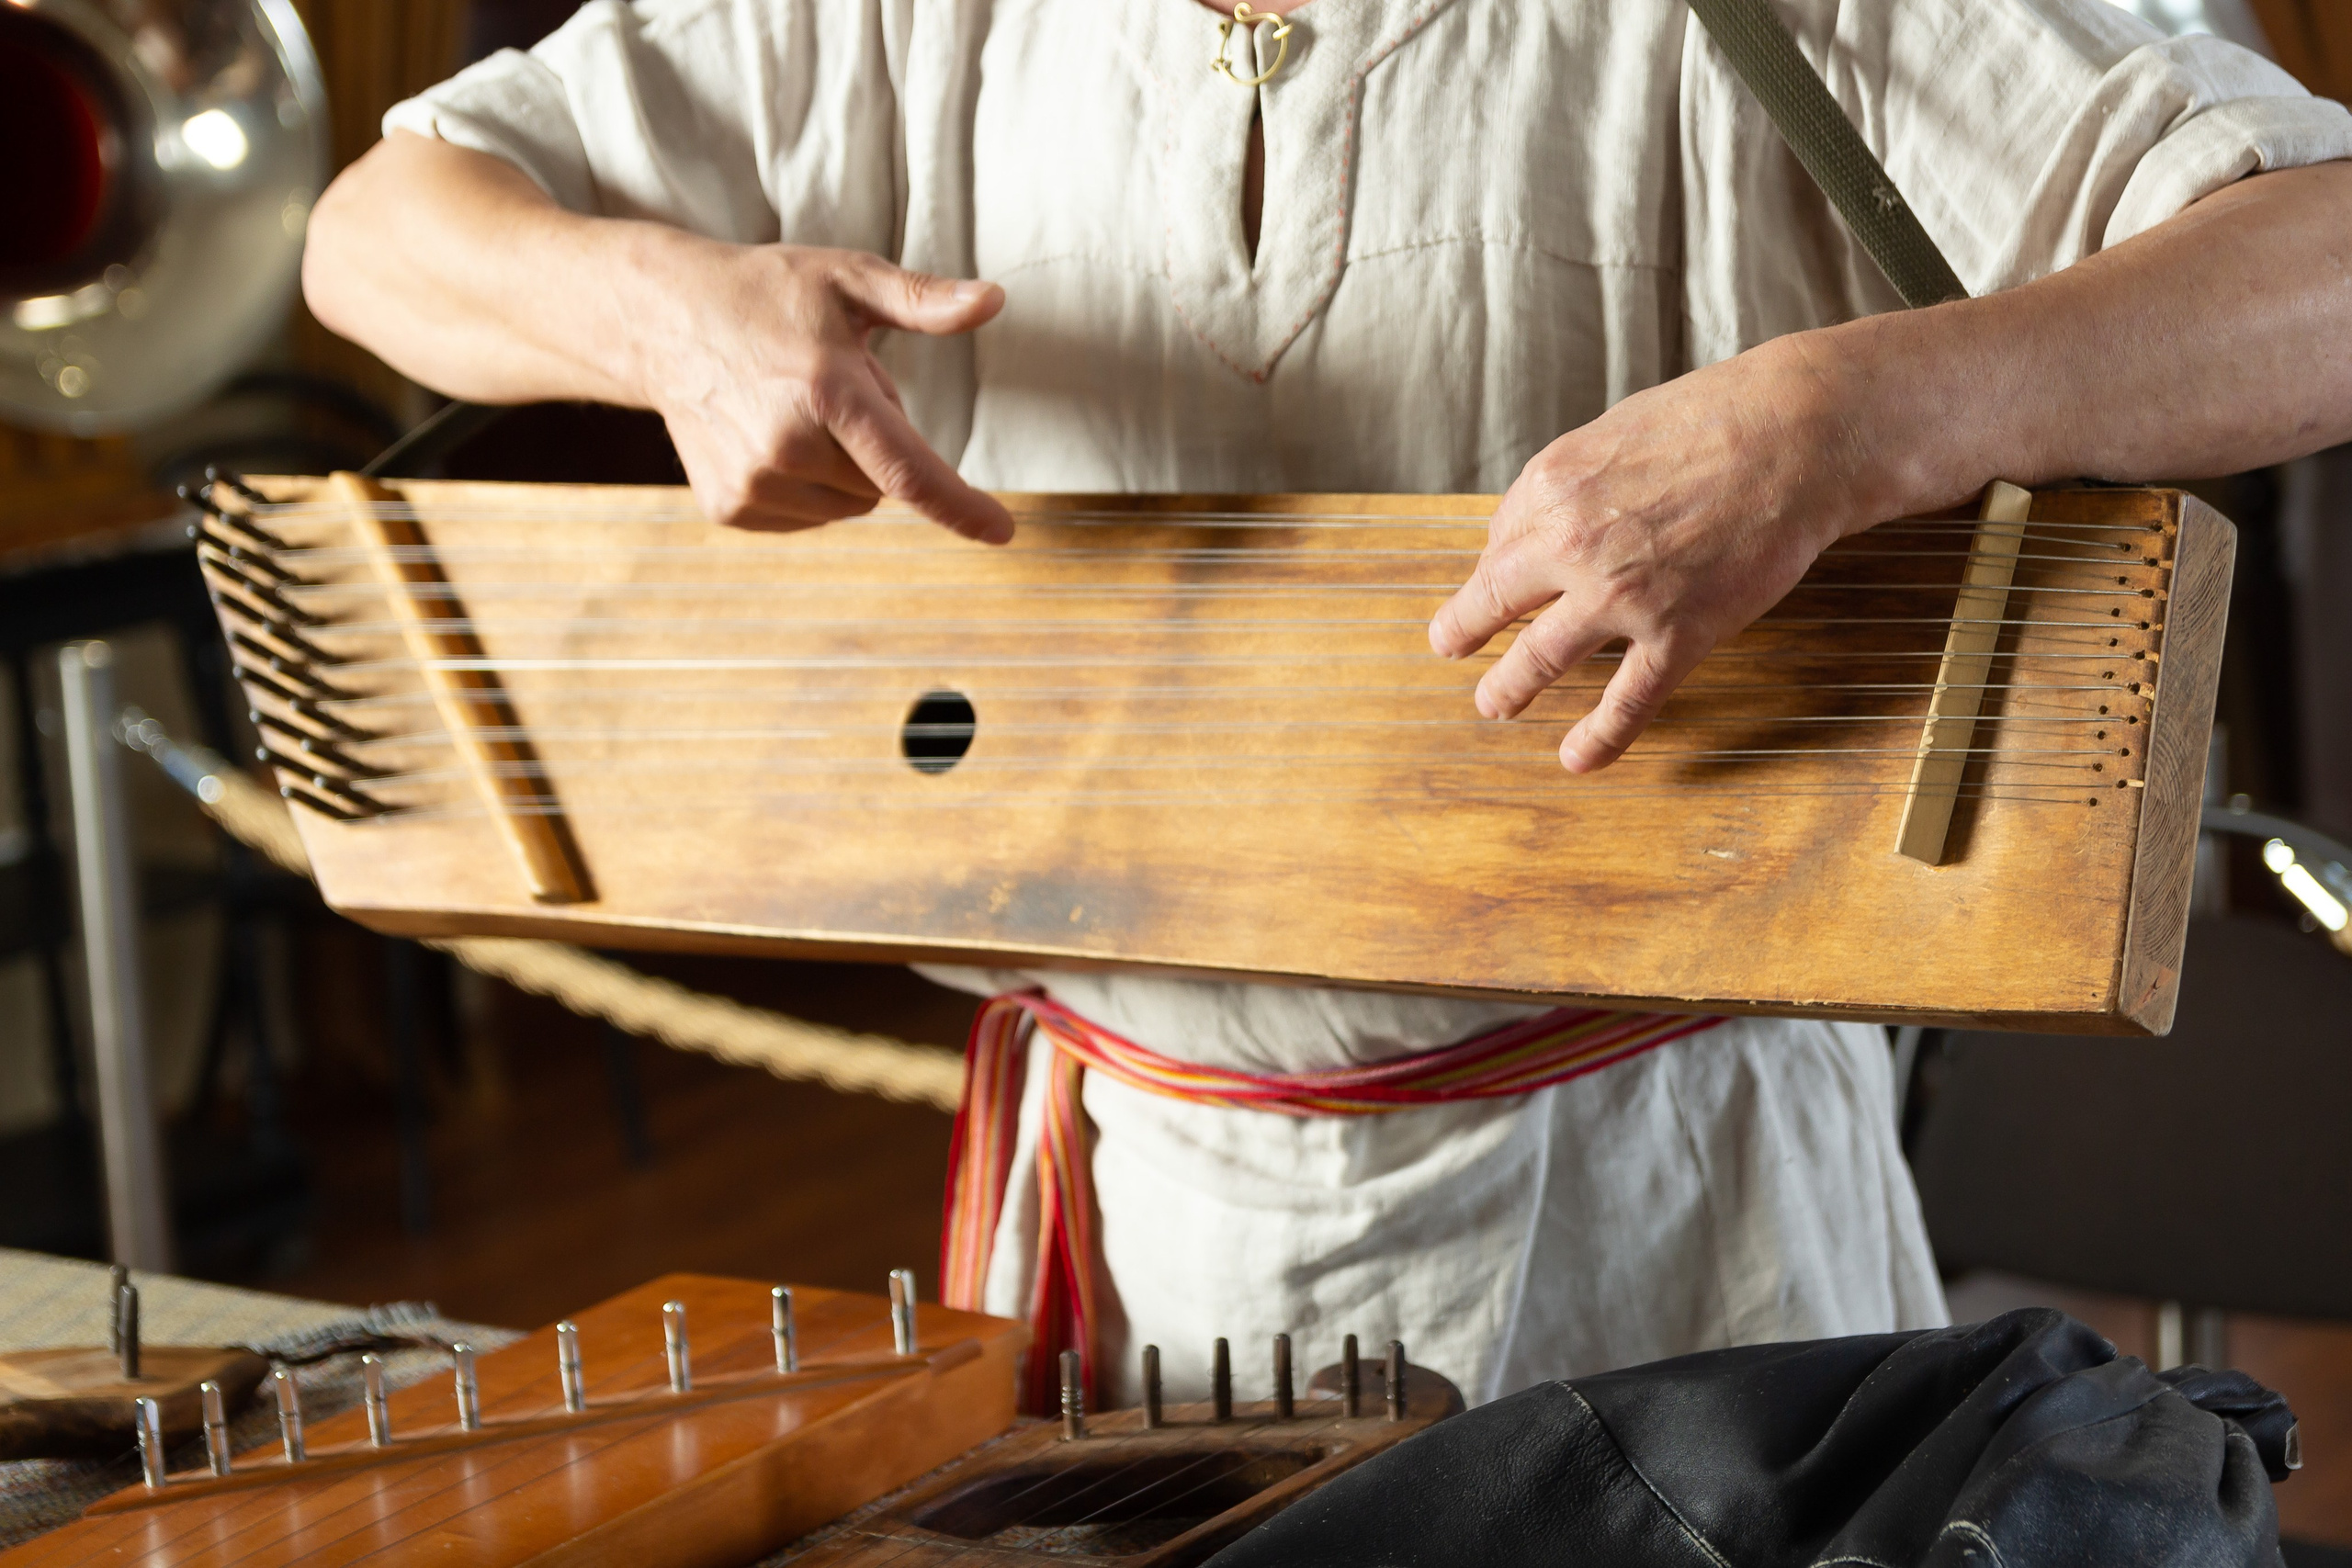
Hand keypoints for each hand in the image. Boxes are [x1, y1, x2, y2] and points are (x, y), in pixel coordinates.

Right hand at [636, 240, 1013, 540]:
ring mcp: (753, 484)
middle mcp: (787, 447)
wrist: (662, 321)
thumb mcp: (847, 279)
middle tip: (832, 391)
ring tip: (797, 410)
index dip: (961, 507)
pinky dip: (807, 487)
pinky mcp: (730, 507)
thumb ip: (922, 299)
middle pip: (882, 485)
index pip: (909, 471)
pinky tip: (771, 438)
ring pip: (847, 506)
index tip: (1001, 532)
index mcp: (827, 391)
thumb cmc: (764, 295)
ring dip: (842, 470)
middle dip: (877, 446)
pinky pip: (807, 516)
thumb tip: (994, 301)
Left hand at [1427, 336, 1893, 771]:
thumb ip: (1565, 486)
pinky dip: (1598, 739)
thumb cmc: (1712, 421)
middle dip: (1465, 632)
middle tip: (1453, 649)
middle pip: (1495, 603)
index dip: (1499, 564)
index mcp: (1550, 487)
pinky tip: (1576, 760)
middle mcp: (1570, 546)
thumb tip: (1526, 534)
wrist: (1796, 436)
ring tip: (1495, 705)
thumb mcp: (1611, 434)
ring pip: (1541, 660)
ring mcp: (1621, 596)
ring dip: (1508, 689)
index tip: (1497, 582)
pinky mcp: (1678, 635)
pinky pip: (1627, 702)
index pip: (1500, 541)